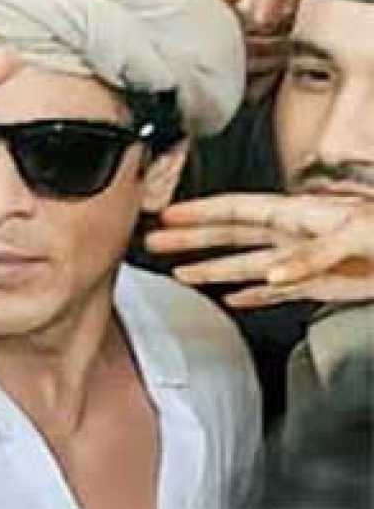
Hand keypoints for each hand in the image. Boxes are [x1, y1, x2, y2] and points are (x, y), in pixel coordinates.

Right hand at [148, 193, 373, 307]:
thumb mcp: (353, 235)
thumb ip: (309, 254)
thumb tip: (270, 274)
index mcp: (296, 214)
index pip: (236, 210)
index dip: (200, 211)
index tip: (168, 213)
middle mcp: (292, 236)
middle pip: (230, 236)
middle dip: (191, 238)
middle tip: (156, 241)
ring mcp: (303, 262)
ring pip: (246, 264)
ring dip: (212, 268)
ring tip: (182, 273)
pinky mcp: (318, 286)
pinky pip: (275, 291)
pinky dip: (252, 295)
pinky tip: (234, 298)